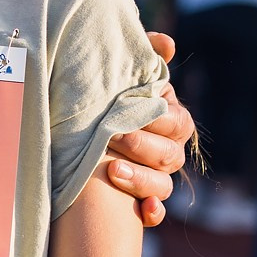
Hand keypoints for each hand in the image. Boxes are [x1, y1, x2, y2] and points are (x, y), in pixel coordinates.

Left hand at [104, 33, 191, 227]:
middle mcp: (166, 150)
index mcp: (168, 120)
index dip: (160, 120)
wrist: (77, 128)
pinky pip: (155, 212)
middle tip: (114, 137)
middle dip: (143, 146)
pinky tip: (144, 212)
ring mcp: (155, 177)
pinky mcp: (140, 200)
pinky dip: (153, 213)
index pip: (178, 123)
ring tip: (113, 170)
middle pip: (170, 155)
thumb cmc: (107, 97)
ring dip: (142, 180)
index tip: (134, 112)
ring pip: (163, 185)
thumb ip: (145, 55)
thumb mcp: (123, 74)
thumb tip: (167, 43)